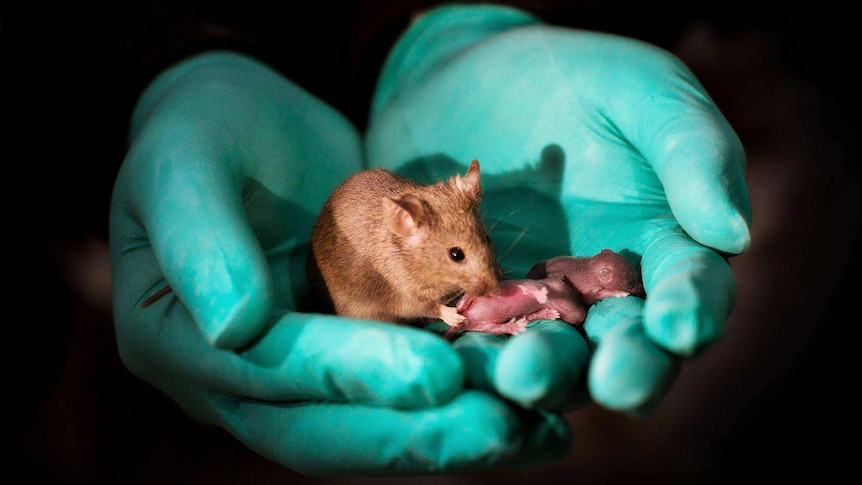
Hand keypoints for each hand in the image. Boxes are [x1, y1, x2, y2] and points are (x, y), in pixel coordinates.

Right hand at [109, 51, 569, 474]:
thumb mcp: (181, 163)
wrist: (247, 121)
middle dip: (416, 434)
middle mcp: (236, 375)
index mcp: (175, 341)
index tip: (438, 374)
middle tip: (505, 428)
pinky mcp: (349, 344)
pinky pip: (404, 376)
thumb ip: (198, 239)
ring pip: (373, 417)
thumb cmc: (201, 131)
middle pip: (325, 426)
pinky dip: (463, 390)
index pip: (267, 372)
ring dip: (453, 429)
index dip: (350, 379)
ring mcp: (297, 366)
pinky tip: (527, 395)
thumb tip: (233, 328)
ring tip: (538, 431)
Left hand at [366, 4, 750, 413]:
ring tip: (522, 374)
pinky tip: (459, 365)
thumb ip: (692, 151)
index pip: (695, 288)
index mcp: (667, 242)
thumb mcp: (640, 92)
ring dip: (544, 374)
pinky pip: (479, 342)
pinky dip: (472, 358)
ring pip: (554, 358)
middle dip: (626, 368)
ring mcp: (540, 304)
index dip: (694, 309)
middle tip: (613, 382)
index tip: (679, 325)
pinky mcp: (478, 305)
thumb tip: (734, 234)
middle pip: (629, 345)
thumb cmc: (569, 77)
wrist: (465, 77)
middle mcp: (609, 289)